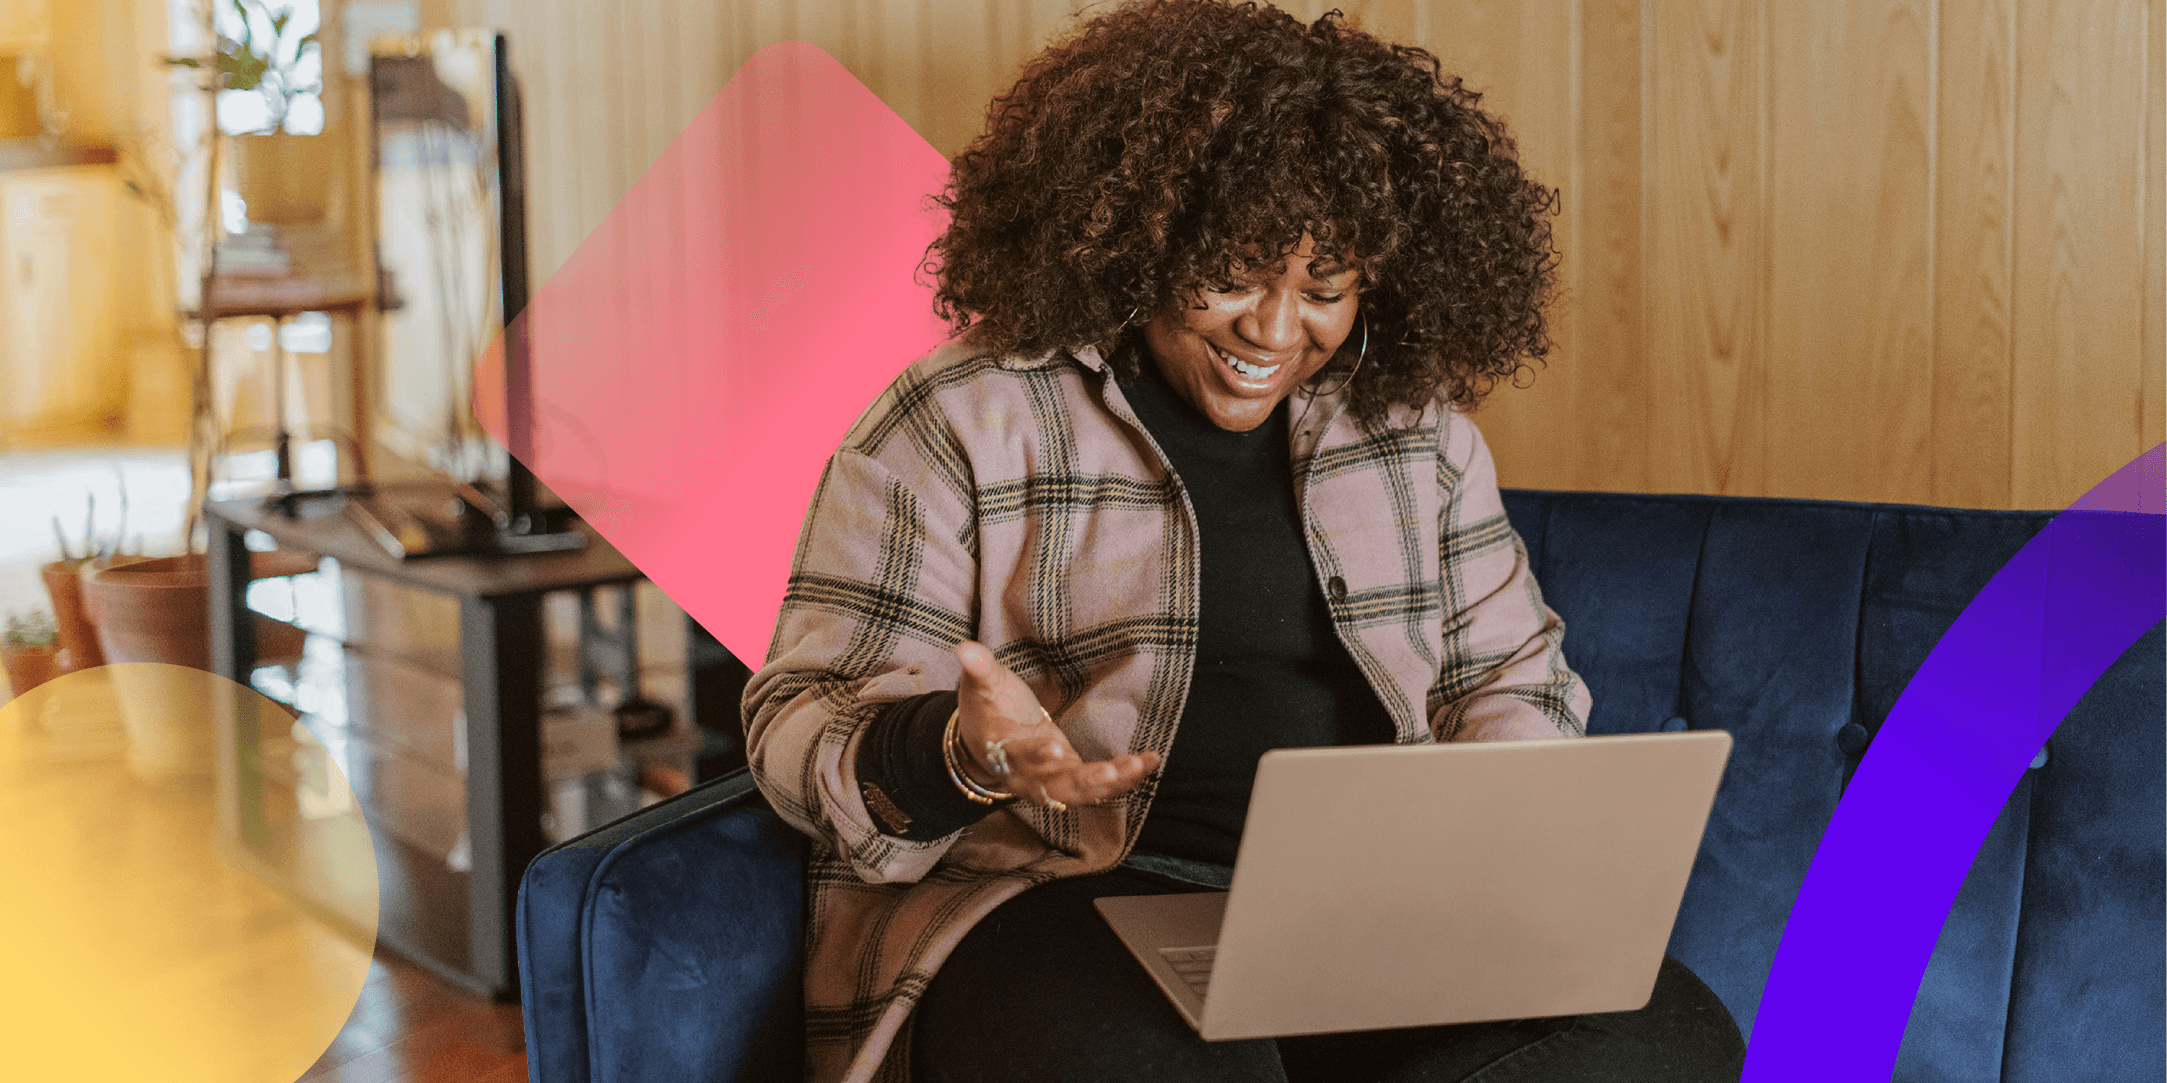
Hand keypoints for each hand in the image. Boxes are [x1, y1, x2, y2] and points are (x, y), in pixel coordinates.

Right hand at [950, 640, 1159, 808]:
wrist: (985, 748)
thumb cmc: (987, 712)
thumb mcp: (980, 688)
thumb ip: (979, 669)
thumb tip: (965, 648)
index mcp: (1004, 750)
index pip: (1019, 755)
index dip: (1035, 755)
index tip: (1053, 749)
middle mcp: (1028, 775)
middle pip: (1056, 786)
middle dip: (1085, 781)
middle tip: (1112, 773)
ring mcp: (1051, 781)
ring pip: (1082, 791)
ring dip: (1113, 783)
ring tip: (1140, 765)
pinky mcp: (1071, 779)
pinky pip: (1099, 786)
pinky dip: (1125, 778)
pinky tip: (1150, 762)